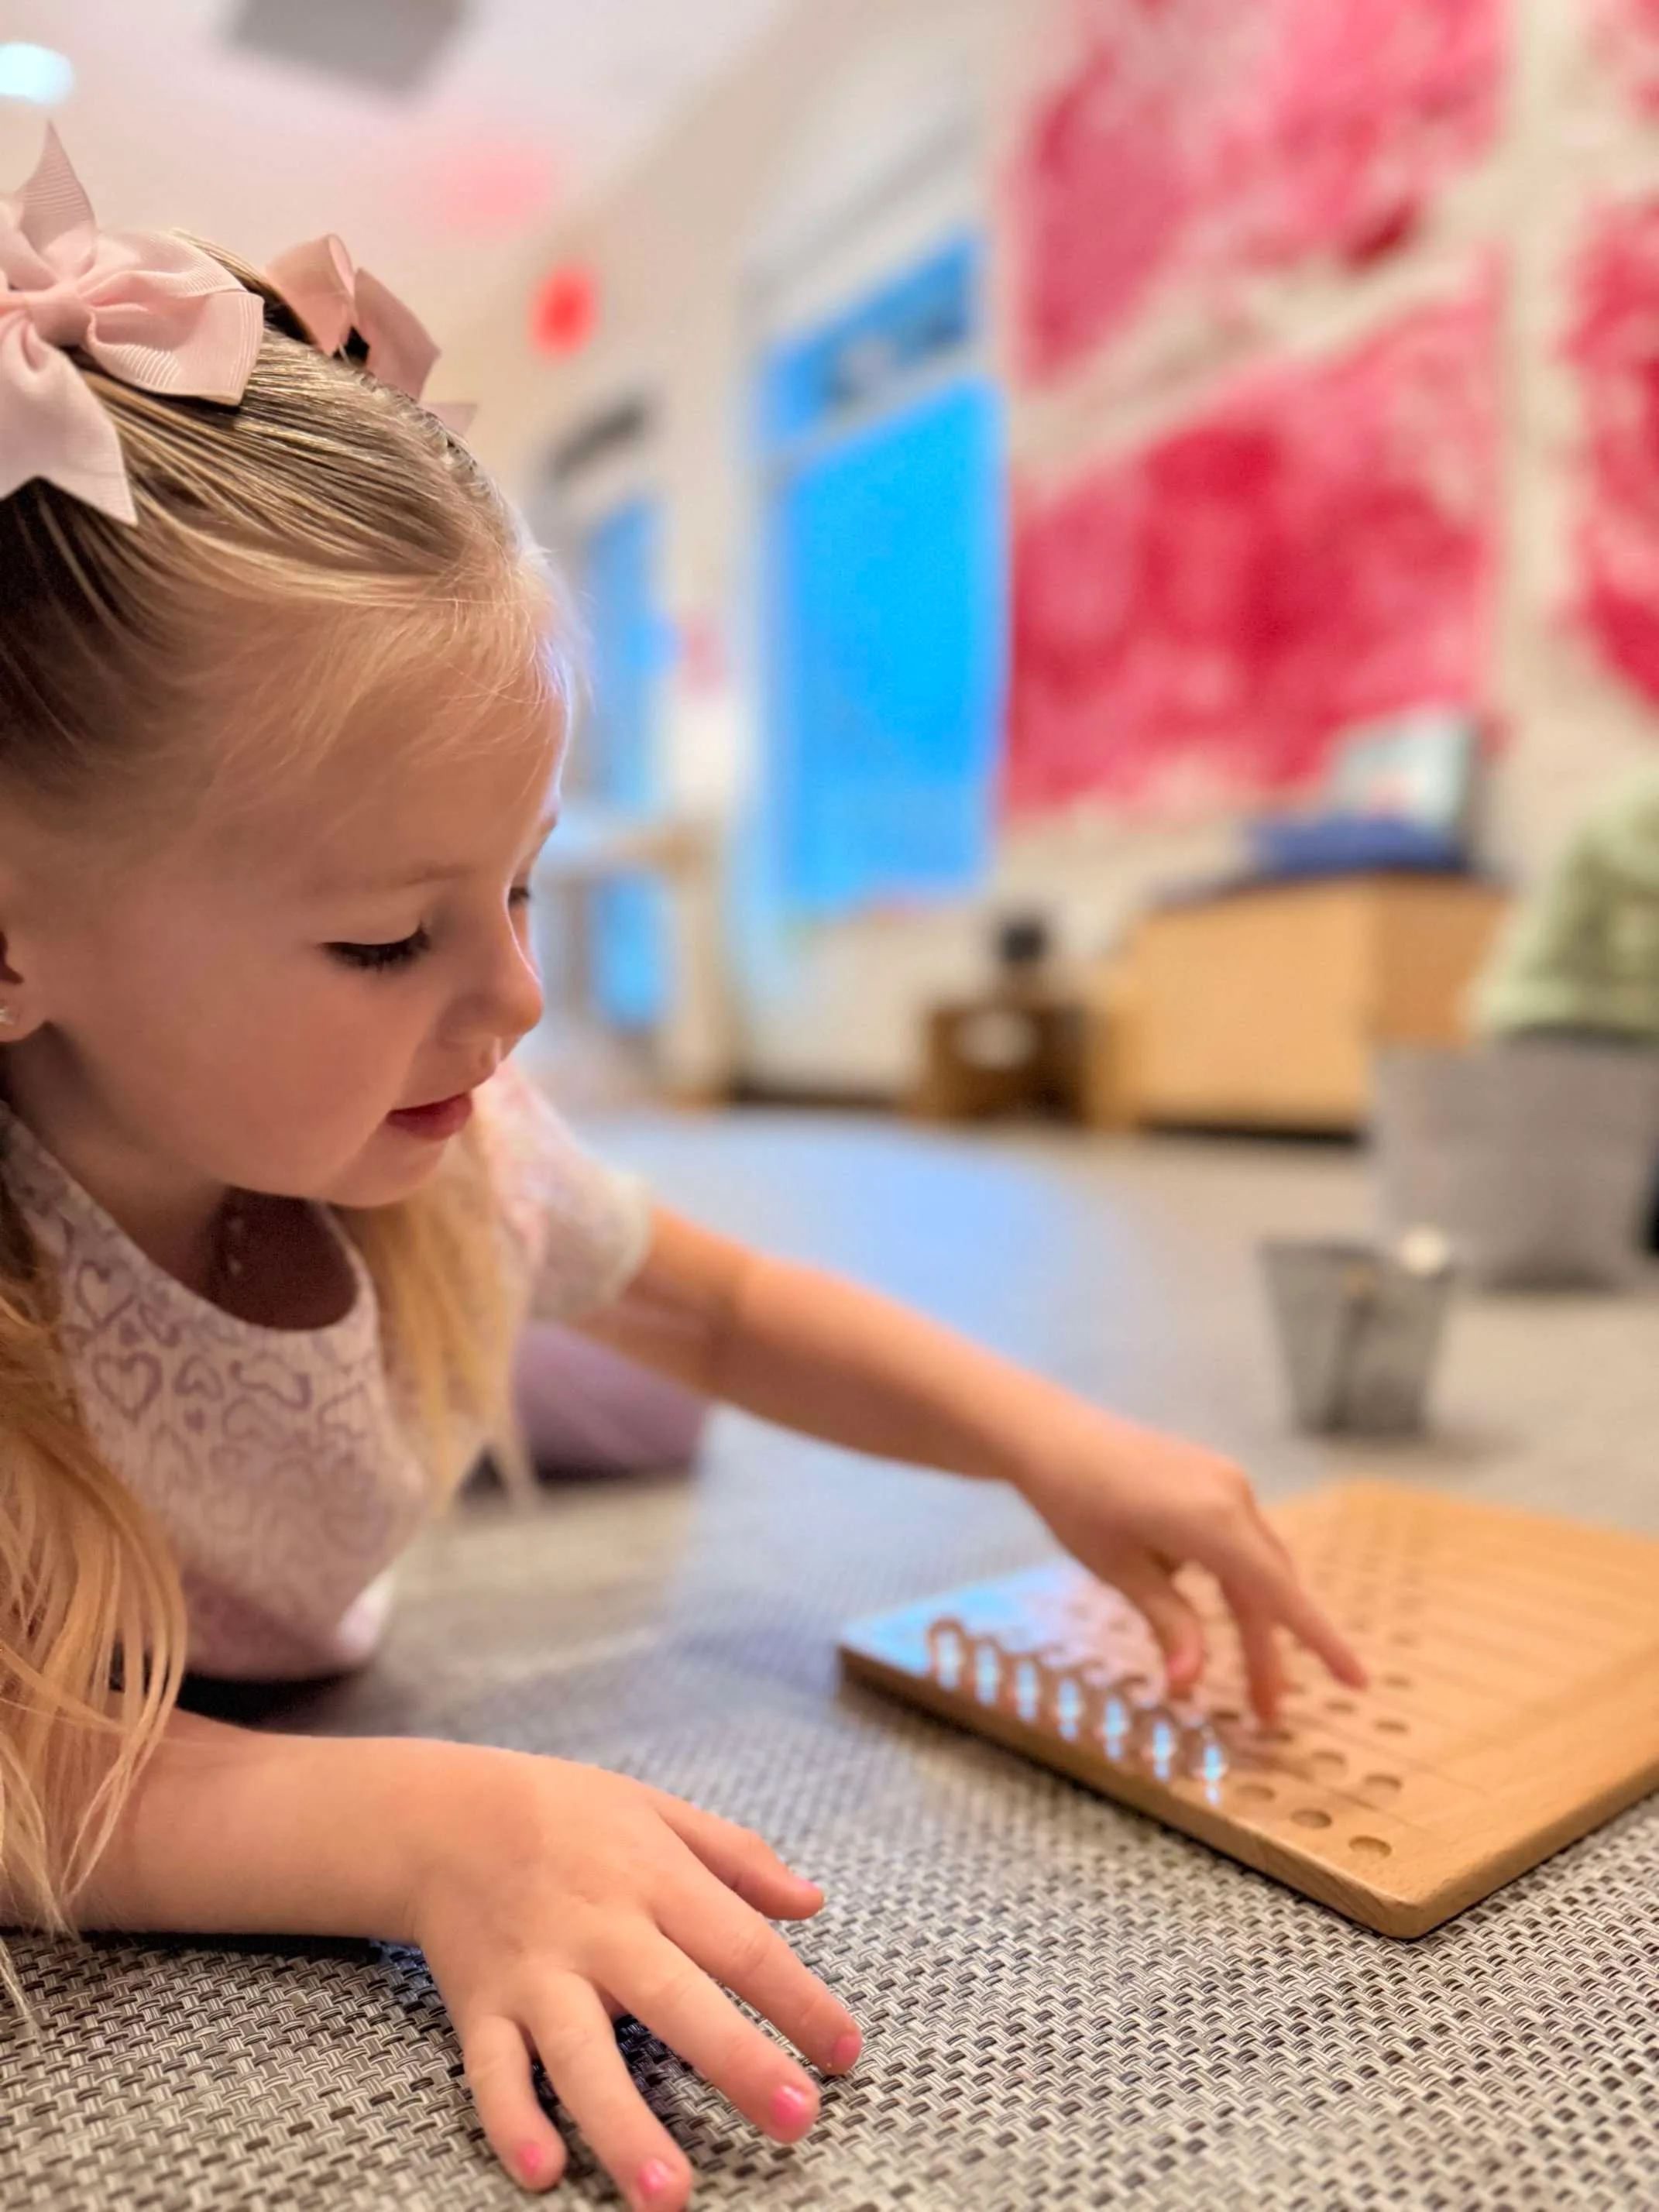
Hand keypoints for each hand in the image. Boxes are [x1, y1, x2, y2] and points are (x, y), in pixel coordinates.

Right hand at [406, 1748, 860, 2204]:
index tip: (846, 2053)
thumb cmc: (567, 1812)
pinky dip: (514, 2121)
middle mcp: (600, 1930)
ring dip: (625, 2126)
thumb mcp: (660, 1810)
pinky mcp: (481, 2007)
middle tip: (796, 2120)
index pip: (741, 1944)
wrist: (445, 1815)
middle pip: (676, 2000)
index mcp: (654, 1880)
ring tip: (671, 2196)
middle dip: (736, 2062)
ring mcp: (537, 1973)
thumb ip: (739, 1857)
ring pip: (582, 2056)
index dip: (798, 1999)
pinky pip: (494, 2073)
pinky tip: (543, 2171)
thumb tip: (812, 1901)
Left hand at [1017, 1411, 1364, 1719]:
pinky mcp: (1213, 1480)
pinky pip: (1240, 1541)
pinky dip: (1239, 1585)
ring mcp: (1225, 1482)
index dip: (1321, 1640)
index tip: (1357, 1681)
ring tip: (1250, 1684)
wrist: (1050, 1434)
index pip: (1279, 1593)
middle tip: (1266, 1714)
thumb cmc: (1075, 1501)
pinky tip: (1219, 1615)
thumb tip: (1191, 1685)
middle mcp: (1232, 1495)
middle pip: (1268, 1587)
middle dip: (1270, 1652)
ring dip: (1256, 1622)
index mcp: (1211, 1520)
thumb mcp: (1119, 1570)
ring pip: (1257, 1566)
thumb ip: (1168, 1622)